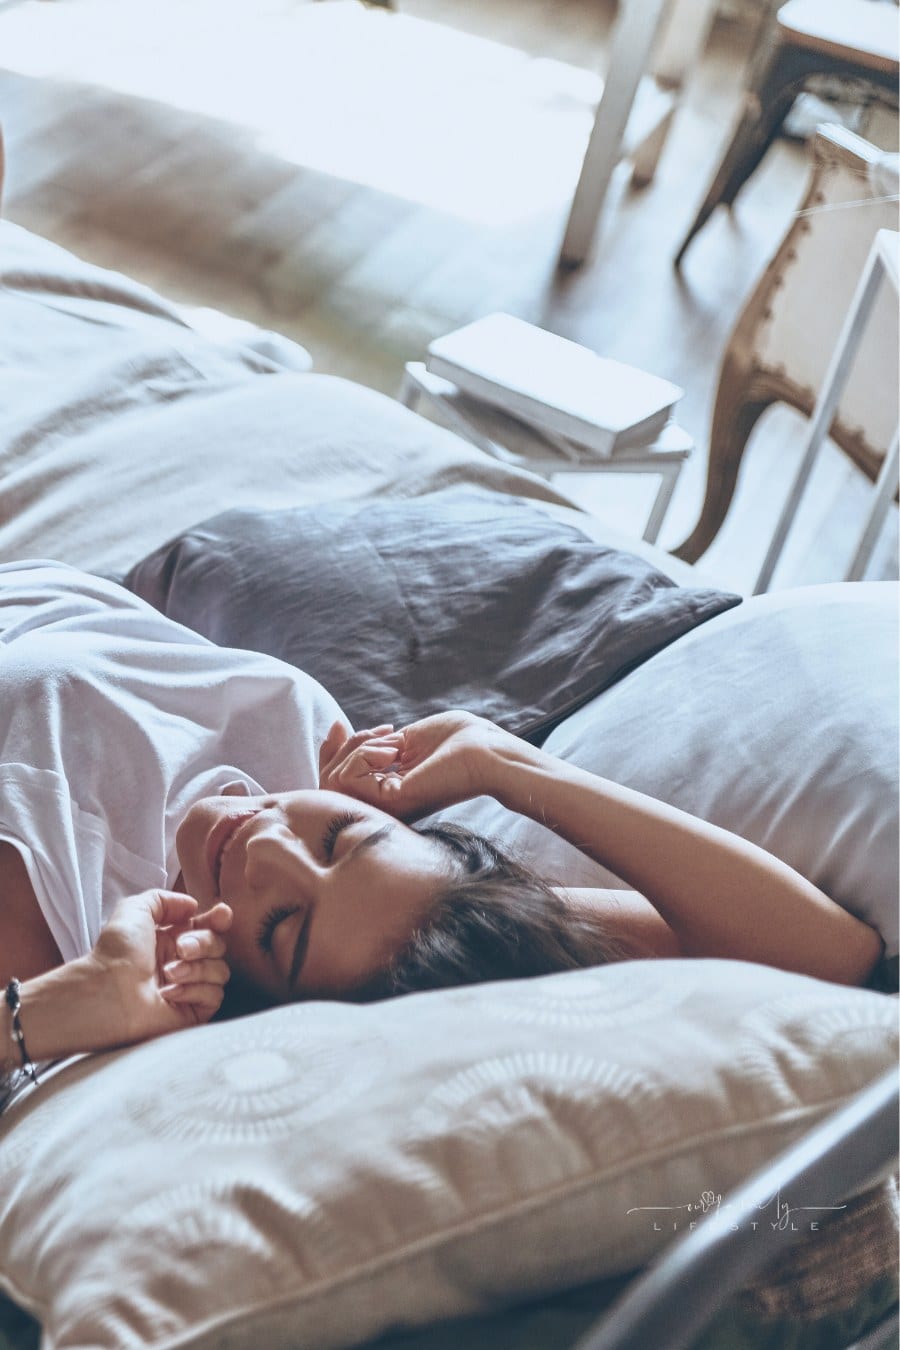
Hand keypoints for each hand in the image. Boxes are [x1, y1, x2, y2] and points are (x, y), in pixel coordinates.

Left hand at [87, 890, 232, 1046]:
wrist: (109, 991)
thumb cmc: (116, 953)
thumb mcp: (136, 909)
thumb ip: (165, 899)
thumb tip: (193, 907)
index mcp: (170, 939)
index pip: (208, 927)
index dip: (218, 920)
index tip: (220, 915)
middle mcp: (182, 963)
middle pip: (218, 946)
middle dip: (203, 942)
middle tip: (181, 947)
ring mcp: (188, 989)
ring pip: (220, 971)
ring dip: (196, 968)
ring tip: (168, 973)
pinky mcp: (192, 1012)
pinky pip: (214, 996)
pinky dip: (194, 990)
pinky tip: (169, 993)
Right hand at [319, 711, 515, 819]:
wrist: (486, 751)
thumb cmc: (456, 741)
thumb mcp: (402, 739)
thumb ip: (370, 745)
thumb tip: (334, 728)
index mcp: (385, 794)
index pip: (335, 782)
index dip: (329, 751)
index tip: (340, 726)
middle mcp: (381, 806)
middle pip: (327, 783)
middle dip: (342, 748)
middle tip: (384, 735)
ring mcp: (385, 807)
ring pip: (334, 780)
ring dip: (358, 750)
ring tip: (394, 746)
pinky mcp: (391, 801)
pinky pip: (348, 778)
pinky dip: (364, 755)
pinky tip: (393, 752)